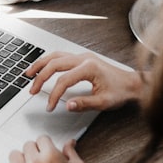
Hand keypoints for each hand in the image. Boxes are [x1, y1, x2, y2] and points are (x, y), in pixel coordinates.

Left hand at [5, 136, 97, 162]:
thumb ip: (71, 152)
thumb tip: (69, 142)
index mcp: (50, 156)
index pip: (41, 138)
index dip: (46, 144)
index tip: (46, 149)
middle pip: (27, 146)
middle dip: (35, 151)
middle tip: (40, 159)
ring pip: (14, 156)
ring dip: (22, 159)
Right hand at [26, 51, 143, 111]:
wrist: (133, 84)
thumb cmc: (121, 91)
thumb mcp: (104, 102)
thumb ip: (84, 104)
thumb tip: (68, 105)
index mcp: (89, 68)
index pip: (63, 81)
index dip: (54, 95)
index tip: (50, 106)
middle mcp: (84, 58)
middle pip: (54, 64)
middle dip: (40, 78)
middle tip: (32, 90)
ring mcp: (83, 56)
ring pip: (55, 56)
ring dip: (40, 64)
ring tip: (29, 74)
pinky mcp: (82, 58)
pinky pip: (61, 56)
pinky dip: (49, 61)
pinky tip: (42, 67)